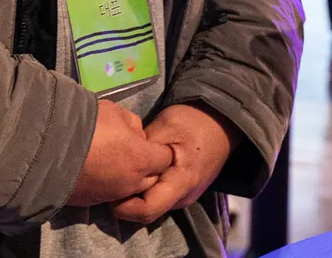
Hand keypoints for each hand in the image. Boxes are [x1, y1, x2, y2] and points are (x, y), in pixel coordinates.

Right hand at [67, 98, 174, 208]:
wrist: (49, 148)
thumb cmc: (88, 125)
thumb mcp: (117, 113)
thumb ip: (133, 126)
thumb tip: (136, 136)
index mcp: (142, 160)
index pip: (166, 158)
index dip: (160, 149)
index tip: (149, 143)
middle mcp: (130, 183)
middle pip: (151, 178)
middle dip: (147, 166)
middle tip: (131, 151)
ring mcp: (110, 195)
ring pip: (130, 189)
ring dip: (127, 177)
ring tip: (112, 160)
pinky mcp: (91, 201)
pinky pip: (109, 194)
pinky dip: (107, 184)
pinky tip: (96, 170)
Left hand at [112, 104, 236, 225]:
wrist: (222, 121)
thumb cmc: (194, 121)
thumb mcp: (165, 126)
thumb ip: (143, 148)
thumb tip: (120, 162)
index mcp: (181, 182)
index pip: (147, 210)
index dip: (124, 205)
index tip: (109, 187)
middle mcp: (183, 196)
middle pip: (147, 211)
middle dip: (126, 200)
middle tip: (110, 178)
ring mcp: (184, 195)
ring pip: (152, 205)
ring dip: (135, 194)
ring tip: (121, 173)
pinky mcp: (182, 190)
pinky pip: (158, 197)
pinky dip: (144, 189)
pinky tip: (136, 172)